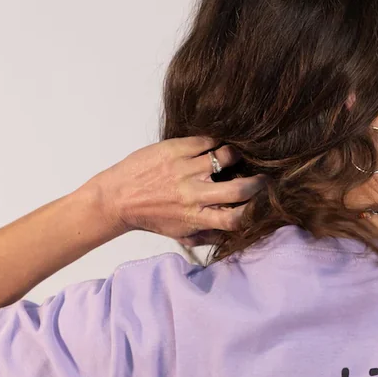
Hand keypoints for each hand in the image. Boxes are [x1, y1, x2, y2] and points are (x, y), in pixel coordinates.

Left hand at [92, 136, 266, 247]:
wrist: (116, 198)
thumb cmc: (149, 217)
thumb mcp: (178, 233)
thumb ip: (206, 235)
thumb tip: (231, 232)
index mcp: (196, 217)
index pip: (236, 218)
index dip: (254, 211)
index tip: (261, 203)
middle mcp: (193, 195)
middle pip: (240, 188)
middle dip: (257, 182)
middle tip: (261, 177)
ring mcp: (184, 170)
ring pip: (226, 156)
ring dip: (234, 156)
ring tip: (231, 157)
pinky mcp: (174, 150)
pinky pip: (207, 141)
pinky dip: (215, 142)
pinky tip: (212, 146)